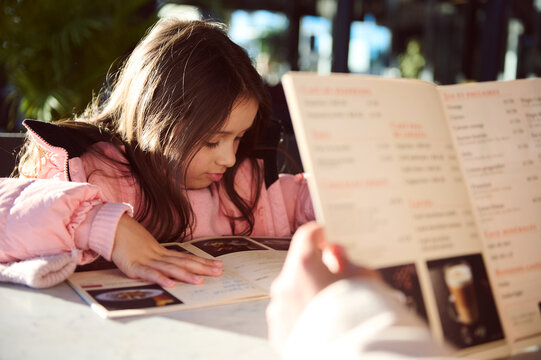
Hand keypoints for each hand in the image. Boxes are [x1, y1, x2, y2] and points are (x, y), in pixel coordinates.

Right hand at [111, 214, 221, 287]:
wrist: (112, 228)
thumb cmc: (130, 241)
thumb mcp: (148, 250)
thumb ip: (160, 259)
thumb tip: (174, 268)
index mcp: (163, 253)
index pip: (187, 258)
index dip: (203, 262)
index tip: (219, 265)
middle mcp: (159, 256)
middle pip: (184, 262)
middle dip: (202, 268)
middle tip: (219, 272)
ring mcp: (147, 260)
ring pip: (170, 268)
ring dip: (186, 274)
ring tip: (200, 281)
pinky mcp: (134, 266)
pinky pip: (149, 274)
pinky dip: (160, 278)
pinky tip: (171, 284)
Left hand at [266, 222, 377, 351]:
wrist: (353, 356)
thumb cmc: (361, 316)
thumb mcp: (365, 280)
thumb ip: (348, 260)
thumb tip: (335, 253)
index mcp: (304, 265)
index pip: (309, 234)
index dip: (323, 234)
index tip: (332, 239)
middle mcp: (285, 284)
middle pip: (300, 266)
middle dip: (317, 269)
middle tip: (339, 280)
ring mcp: (278, 309)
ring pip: (292, 292)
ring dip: (308, 294)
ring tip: (333, 309)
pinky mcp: (277, 332)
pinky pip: (288, 316)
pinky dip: (302, 317)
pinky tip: (323, 325)